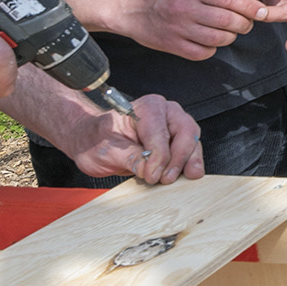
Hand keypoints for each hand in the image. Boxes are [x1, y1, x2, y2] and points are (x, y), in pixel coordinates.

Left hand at [56, 94, 205, 184]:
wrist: (93, 142)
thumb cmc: (97, 139)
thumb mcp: (107, 151)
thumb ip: (130, 158)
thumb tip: (149, 169)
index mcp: (147, 108)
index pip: (160, 132)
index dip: (158, 156)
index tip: (152, 175)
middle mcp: (165, 113)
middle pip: (185, 132)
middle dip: (180, 157)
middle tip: (167, 178)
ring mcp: (174, 127)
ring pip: (193, 142)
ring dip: (189, 162)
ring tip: (186, 177)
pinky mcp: (177, 143)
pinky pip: (191, 152)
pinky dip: (189, 165)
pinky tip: (185, 176)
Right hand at [120, 0, 266, 60]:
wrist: (130, 8)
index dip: (250, 7)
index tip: (262, 11)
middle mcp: (186, 8)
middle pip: (228, 21)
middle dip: (243, 24)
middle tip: (245, 24)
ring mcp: (179, 29)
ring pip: (218, 39)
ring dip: (229, 37)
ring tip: (227, 32)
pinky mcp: (173, 46)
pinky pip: (203, 53)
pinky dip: (211, 49)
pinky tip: (209, 42)